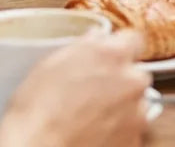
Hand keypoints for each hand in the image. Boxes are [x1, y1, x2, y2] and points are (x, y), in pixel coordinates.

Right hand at [0, 30, 149, 146]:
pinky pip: (131, 131)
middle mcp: (132, 81)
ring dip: (120, 109)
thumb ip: (84, 46)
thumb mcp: (52, 63)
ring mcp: (136, 114)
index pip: (134, 40)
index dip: (120, 49)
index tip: (111, 58)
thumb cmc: (38, 111)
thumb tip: (95, 37)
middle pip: (135, 74)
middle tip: (93, 93)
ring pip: (136, 105)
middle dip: (120, 82)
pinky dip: (117, 133)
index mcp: (113, 54)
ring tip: (90, 119)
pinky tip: (93, 134)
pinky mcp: (134, 141)